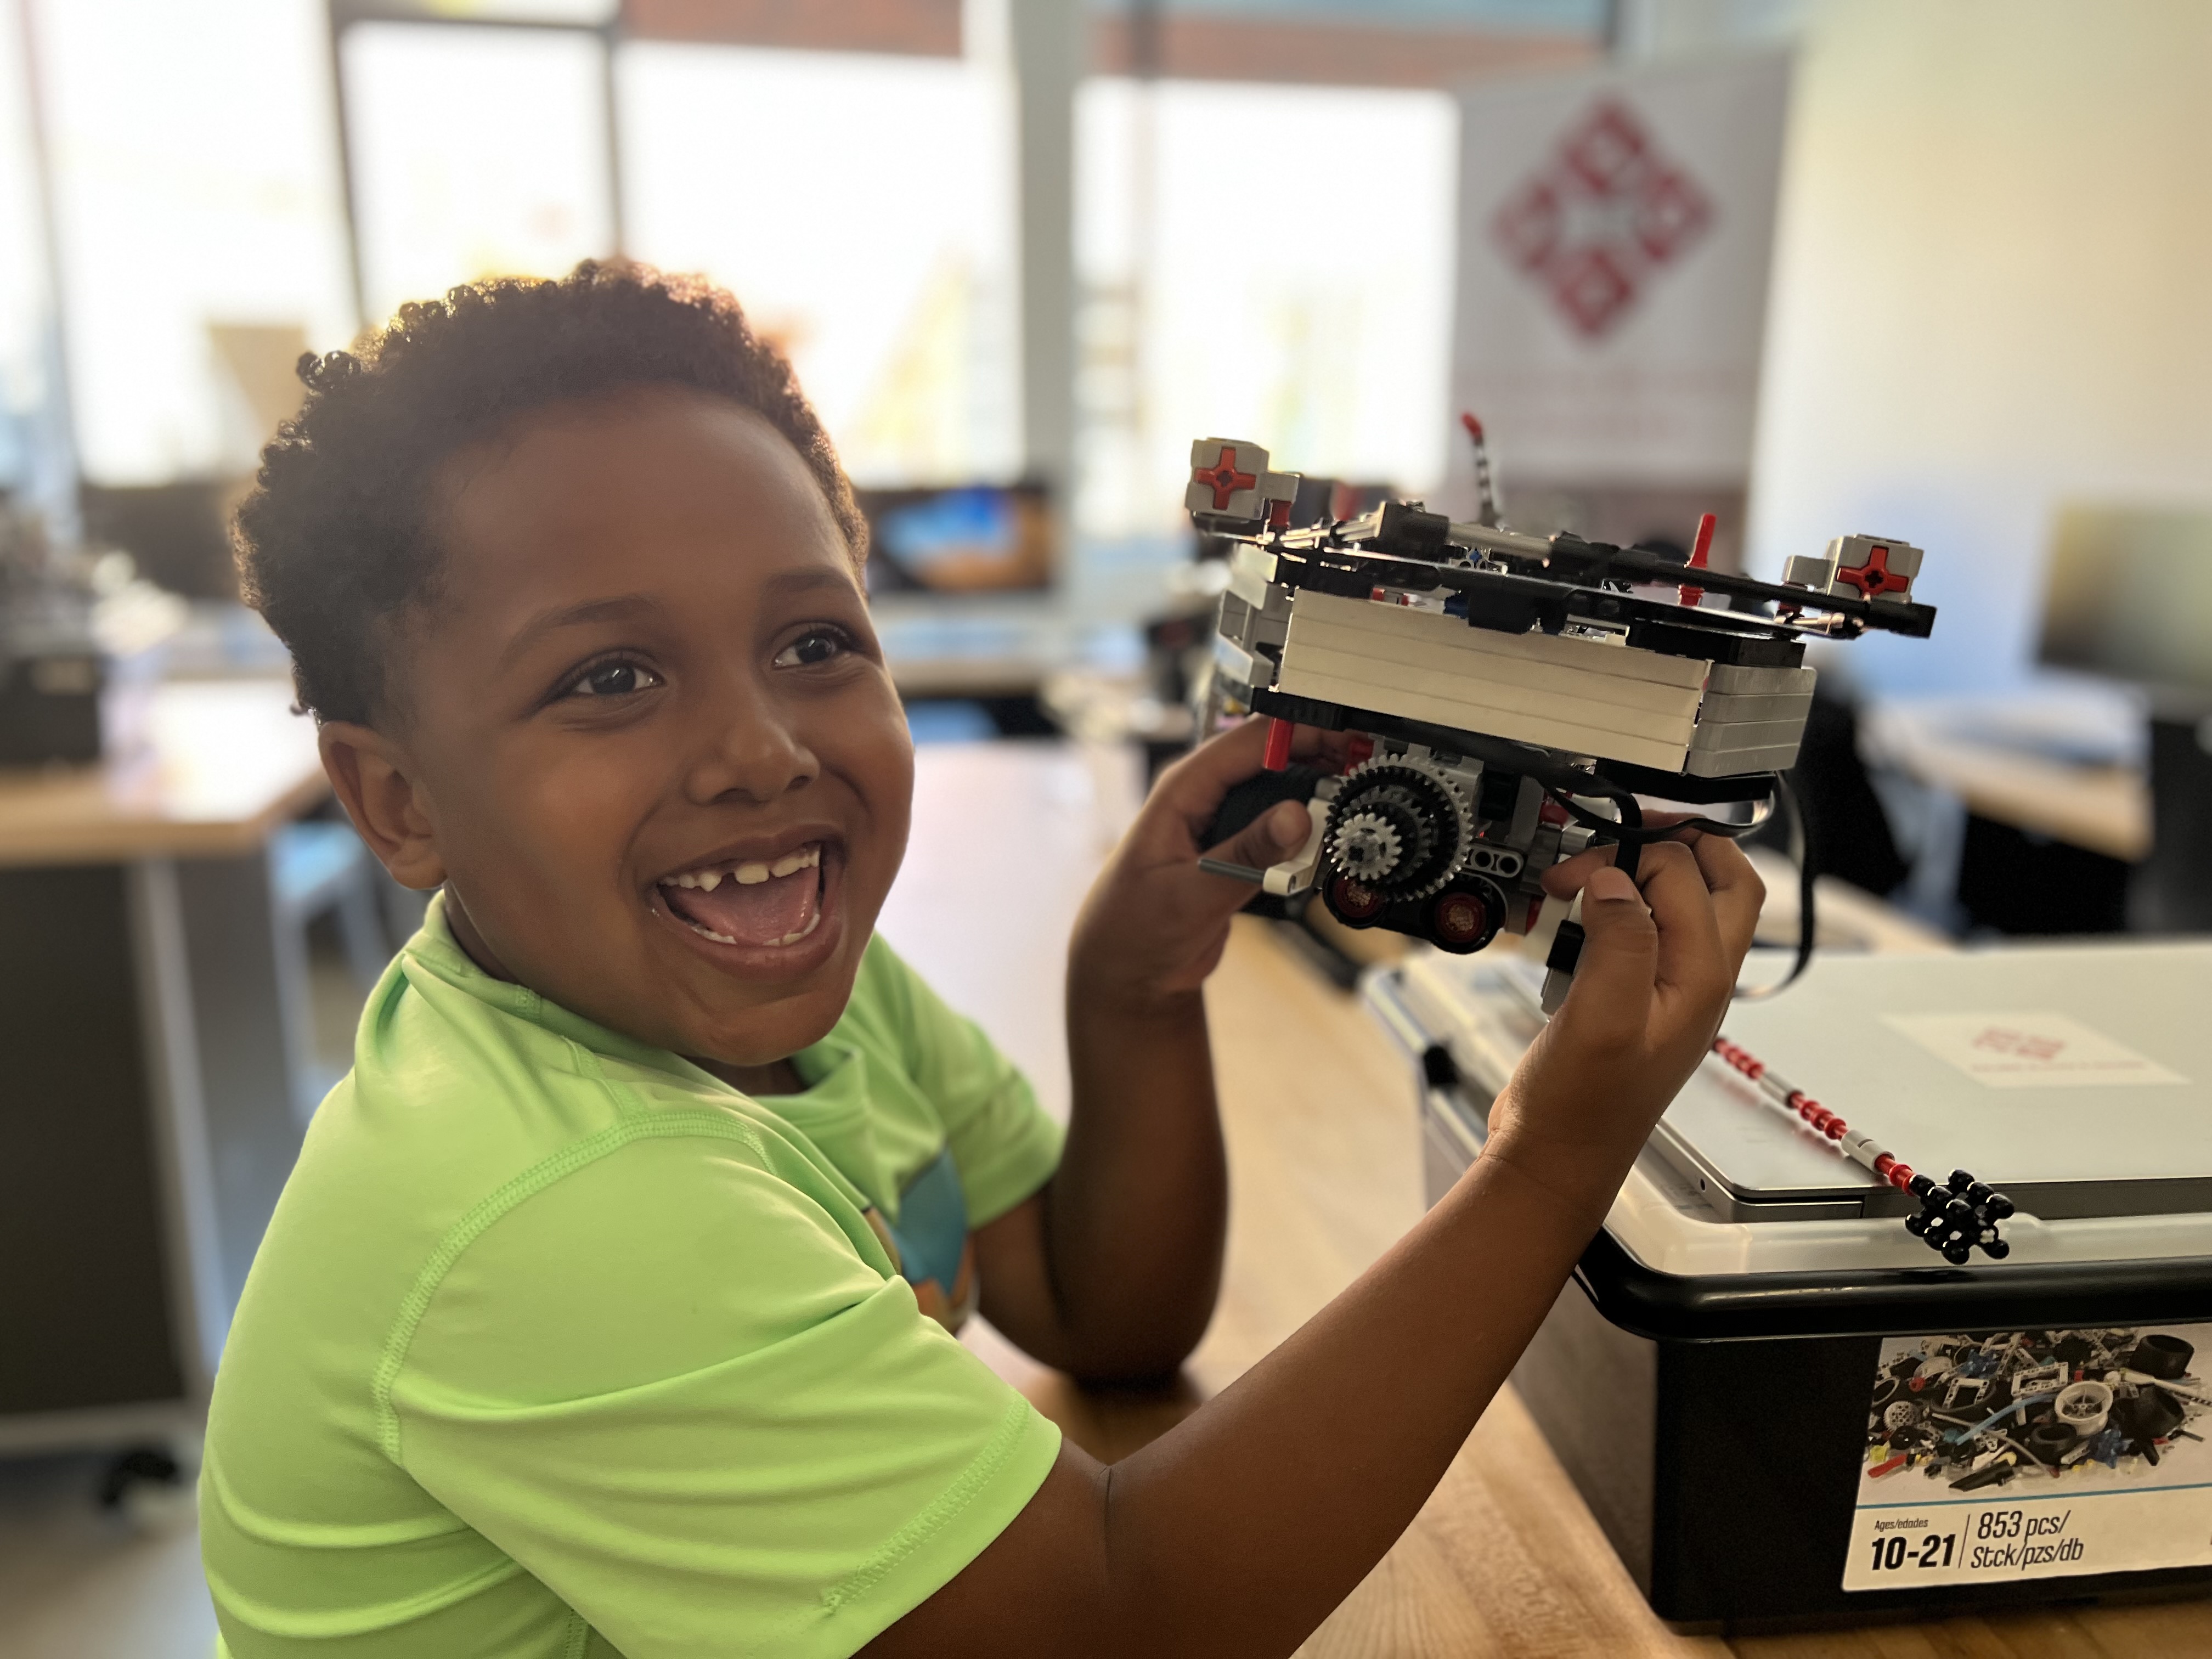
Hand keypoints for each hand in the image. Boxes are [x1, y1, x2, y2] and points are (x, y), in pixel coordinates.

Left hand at [1069, 718, 1349, 1008]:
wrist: (1127, 972)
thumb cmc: (1134, 929)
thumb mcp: (1192, 894)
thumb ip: (1246, 856)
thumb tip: (1297, 818)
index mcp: (1182, 789)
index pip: (1251, 740)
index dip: (1304, 733)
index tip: (1349, 741)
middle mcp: (1203, 796)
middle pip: (1272, 757)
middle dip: (1320, 759)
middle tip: (1368, 770)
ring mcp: (1221, 822)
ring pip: (1280, 792)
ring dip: (1317, 796)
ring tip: (1358, 802)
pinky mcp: (1236, 849)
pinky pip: (1279, 829)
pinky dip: (1307, 833)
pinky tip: (1331, 839)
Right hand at [1483, 831, 1763, 1218]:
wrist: (1557, 1154)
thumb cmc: (1582, 1105)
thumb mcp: (1601, 1017)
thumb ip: (1621, 940)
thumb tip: (1617, 881)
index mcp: (1701, 978)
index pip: (1689, 876)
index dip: (1634, 855)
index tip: (1581, 869)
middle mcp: (1696, 979)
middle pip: (1722, 881)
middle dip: (1677, 842)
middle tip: (1622, 832)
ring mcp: (1669, 988)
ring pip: (1688, 904)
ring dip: (1646, 874)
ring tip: (1590, 877)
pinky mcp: (1637, 996)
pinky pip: (1647, 933)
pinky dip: (1619, 910)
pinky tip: (1580, 920)